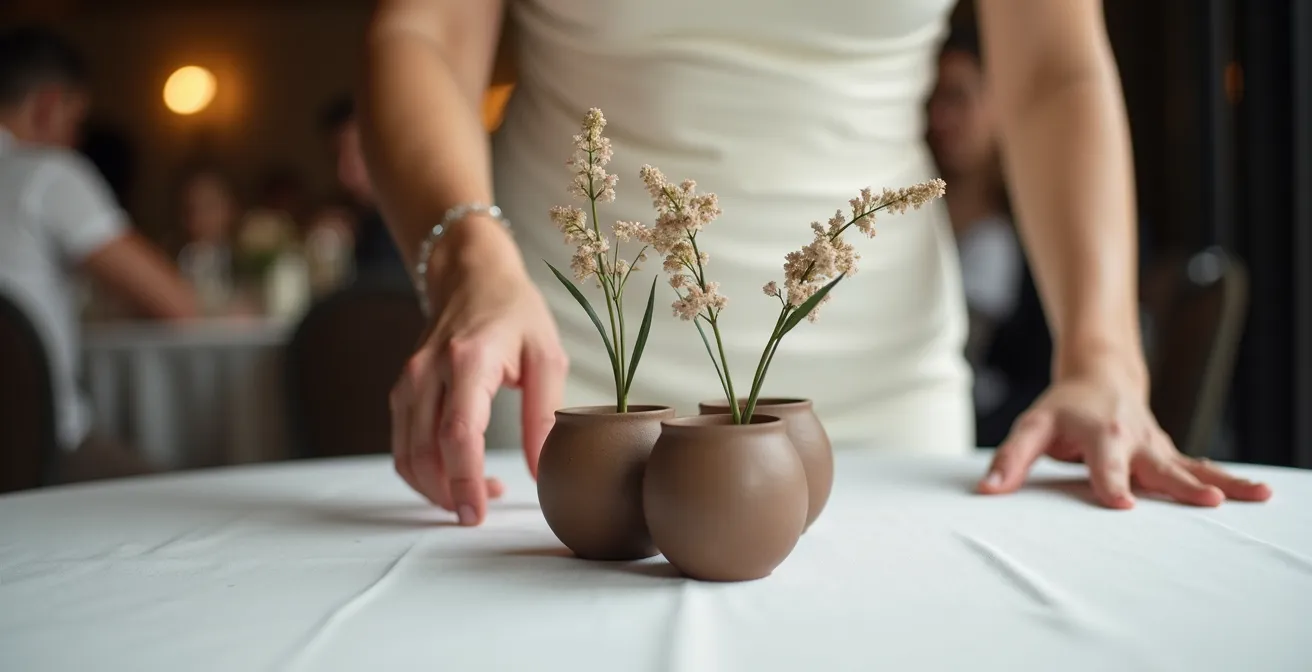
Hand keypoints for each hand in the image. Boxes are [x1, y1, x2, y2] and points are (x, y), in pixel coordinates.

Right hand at [390, 219, 567, 524]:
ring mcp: (408, 381)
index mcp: (469, 359)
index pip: (457, 431)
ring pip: (406, 453)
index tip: (475, 513)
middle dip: (447, 493)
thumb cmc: (515, 312)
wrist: (470, 275)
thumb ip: (544, 415)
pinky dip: (422, 471)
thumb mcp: (547, 356)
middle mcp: (429, 371)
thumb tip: (542, 471)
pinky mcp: (402, 391)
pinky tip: (455, 476)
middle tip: (478, 514)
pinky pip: (402, 444)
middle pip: (424, 450)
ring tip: (475, 495)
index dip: (463, 478)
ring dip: (434, 487)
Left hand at [977, 366, 1272, 508]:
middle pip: (1159, 465)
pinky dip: (1226, 478)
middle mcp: (1134, 438)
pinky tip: (1253, 493)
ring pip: (1191, 465)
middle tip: (1207, 500)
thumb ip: (1011, 458)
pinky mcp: (1169, 453)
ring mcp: (1157, 446)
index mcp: (1100, 432)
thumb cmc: (1063, 407)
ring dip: (1223, 480)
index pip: (1104, 462)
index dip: (1110, 482)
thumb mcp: (1032, 426)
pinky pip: (1199, 467)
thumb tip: (987, 491)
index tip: (1122, 502)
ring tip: (1257, 494)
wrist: (1101, 374)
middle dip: (1181, 484)